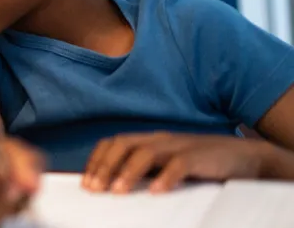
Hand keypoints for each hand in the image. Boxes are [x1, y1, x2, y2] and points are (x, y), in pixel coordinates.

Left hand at [83, 132, 271, 193]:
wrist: (247, 158)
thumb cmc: (203, 166)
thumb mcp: (168, 166)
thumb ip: (146, 172)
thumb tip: (114, 188)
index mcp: (150, 140)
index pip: (114, 143)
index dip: (97, 160)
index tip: (85, 182)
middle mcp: (161, 139)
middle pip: (123, 144)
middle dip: (105, 166)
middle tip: (94, 189)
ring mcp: (180, 146)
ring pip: (146, 152)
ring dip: (128, 172)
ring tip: (117, 191)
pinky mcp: (201, 157)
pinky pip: (180, 164)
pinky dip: (166, 177)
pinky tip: (156, 192)